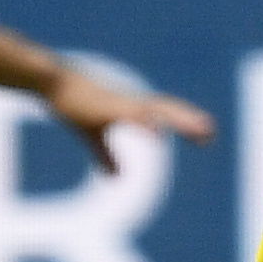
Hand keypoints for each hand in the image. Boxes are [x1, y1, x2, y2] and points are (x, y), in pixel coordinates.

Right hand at [43, 62, 214, 173]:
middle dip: (189, 122)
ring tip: (200, 130)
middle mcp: (132, 104)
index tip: (205, 135)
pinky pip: (130, 115)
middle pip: (168, 110)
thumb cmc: (73, 104)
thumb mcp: (91, 136)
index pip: (165, 114)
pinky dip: (145, 124)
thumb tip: (117, 178)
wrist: (52, 84)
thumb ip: (105, 156)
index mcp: (131, 109)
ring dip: (179, 120)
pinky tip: (158, 136)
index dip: (185, 123)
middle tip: (211, 134)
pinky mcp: (106, 107)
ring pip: (157, 111)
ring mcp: (121, 104)